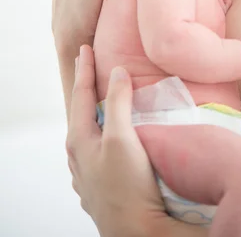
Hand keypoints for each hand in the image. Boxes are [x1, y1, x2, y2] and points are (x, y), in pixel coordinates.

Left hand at [67, 45, 204, 236]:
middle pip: (80, 111)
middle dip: (84, 86)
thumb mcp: (122, 138)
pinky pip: (96, 147)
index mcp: (79, 139)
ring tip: (98, 97)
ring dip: (91, 109)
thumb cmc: (128, 186)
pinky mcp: (101, 183)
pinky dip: (100, 130)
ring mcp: (88, 171)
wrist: (136, 232)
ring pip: (87, 131)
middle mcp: (79, 154)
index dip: (85, 68)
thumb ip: (117, 103)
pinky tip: (108, 135)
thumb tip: (117, 72)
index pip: (80, 93)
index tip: (85, 48)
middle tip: (87, 65)